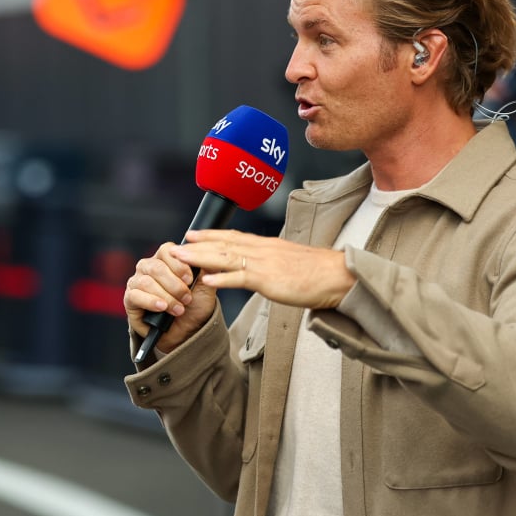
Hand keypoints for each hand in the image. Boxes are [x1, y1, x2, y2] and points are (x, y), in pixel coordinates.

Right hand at [124, 241, 219, 351]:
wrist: (187, 330)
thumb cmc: (195, 305)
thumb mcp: (206, 285)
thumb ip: (207, 267)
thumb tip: (208, 254)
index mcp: (166, 259)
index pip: (167, 250)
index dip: (179, 265)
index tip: (190, 279)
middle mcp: (148, 267)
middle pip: (156, 267)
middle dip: (175, 285)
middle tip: (187, 298)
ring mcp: (137, 281)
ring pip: (147, 282)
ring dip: (166, 296)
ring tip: (179, 309)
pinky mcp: (130, 298)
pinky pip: (136, 295)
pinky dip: (151, 302)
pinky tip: (162, 307)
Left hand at [172, 229, 354, 309]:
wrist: (339, 276)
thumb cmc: (318, 273)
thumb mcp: (290, 263)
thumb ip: (272, 263)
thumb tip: (260, 268)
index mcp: (267, 246)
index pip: (233, 237)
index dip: (210, 235)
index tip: (193, 234)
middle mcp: (262, 250)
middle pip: (223, 244)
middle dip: (198, 244)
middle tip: (176, 245)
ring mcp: (264, 263)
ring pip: (226, 258)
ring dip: (201, 257)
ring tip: (182, 258)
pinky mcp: (270, 279)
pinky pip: (241, 278)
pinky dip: (222, 279)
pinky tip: (207, 281)